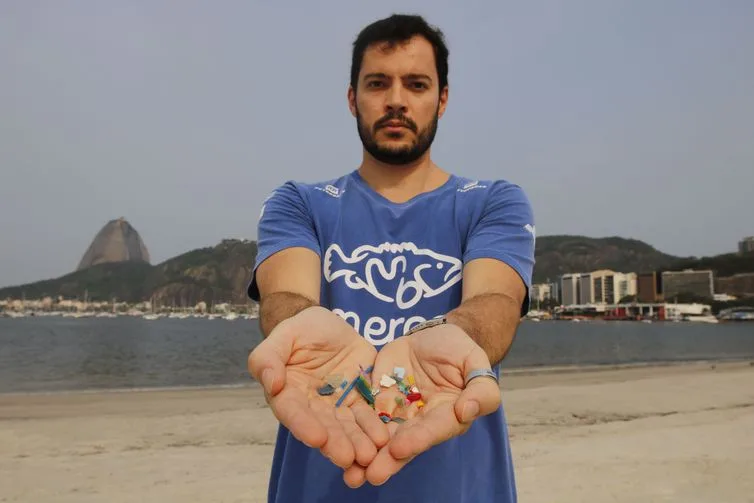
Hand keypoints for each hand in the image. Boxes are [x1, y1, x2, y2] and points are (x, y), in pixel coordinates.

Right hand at [248, 306, 388, 468]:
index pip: (293, 412)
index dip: (304, 425)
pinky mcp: (361, 399)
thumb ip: (268, 358)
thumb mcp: (283, 335)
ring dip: (358, 443)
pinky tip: (385, 438)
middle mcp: (313, 407)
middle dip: (335, 443)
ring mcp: (338, 405)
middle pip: (323, 427)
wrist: (329, 325)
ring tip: (369, 455)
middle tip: (348, 458)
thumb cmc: (301, 330)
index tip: (316, 438)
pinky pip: (369, 415)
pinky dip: (376, 427)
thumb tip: (271, 383)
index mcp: (288, 393)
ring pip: (348, 427)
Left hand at [343, 323, 500, 486]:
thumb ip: (480, 390)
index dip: (417, 440)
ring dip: (366, 455)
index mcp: (447, 417)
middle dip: (387, 460)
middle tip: (369, 475)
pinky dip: (350, 430)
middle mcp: (420, 422)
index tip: (399, 449)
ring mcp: (397, 412)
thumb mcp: (475, 363)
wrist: (432, 336)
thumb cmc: (459, 351)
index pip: (432, 431)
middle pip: (403, 443)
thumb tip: (467, 411)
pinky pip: (362, 415)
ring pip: (380, 437)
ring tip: (350, 473)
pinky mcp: (377, 400)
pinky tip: (334, 442)